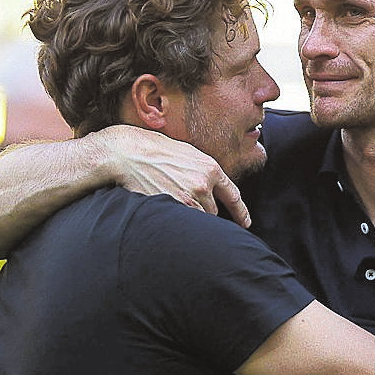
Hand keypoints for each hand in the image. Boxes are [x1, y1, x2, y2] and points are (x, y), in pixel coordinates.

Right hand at [97, 126, 250, 227]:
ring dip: (189, 215)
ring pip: (197, 218)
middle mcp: (203, 184)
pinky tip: (166, 205)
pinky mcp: (171, 207)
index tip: (245, 223)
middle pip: (212, 212)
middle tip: (183, 199)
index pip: (233, 196)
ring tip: (171, 198)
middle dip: (202, 209)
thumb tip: (213, 187)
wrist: (129, 153)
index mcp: (210, 168)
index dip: (241, 213)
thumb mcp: (188, 154)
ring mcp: (187, 198)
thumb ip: (204, 171)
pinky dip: (178, 221)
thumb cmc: (155, 150)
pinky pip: (183, 222)